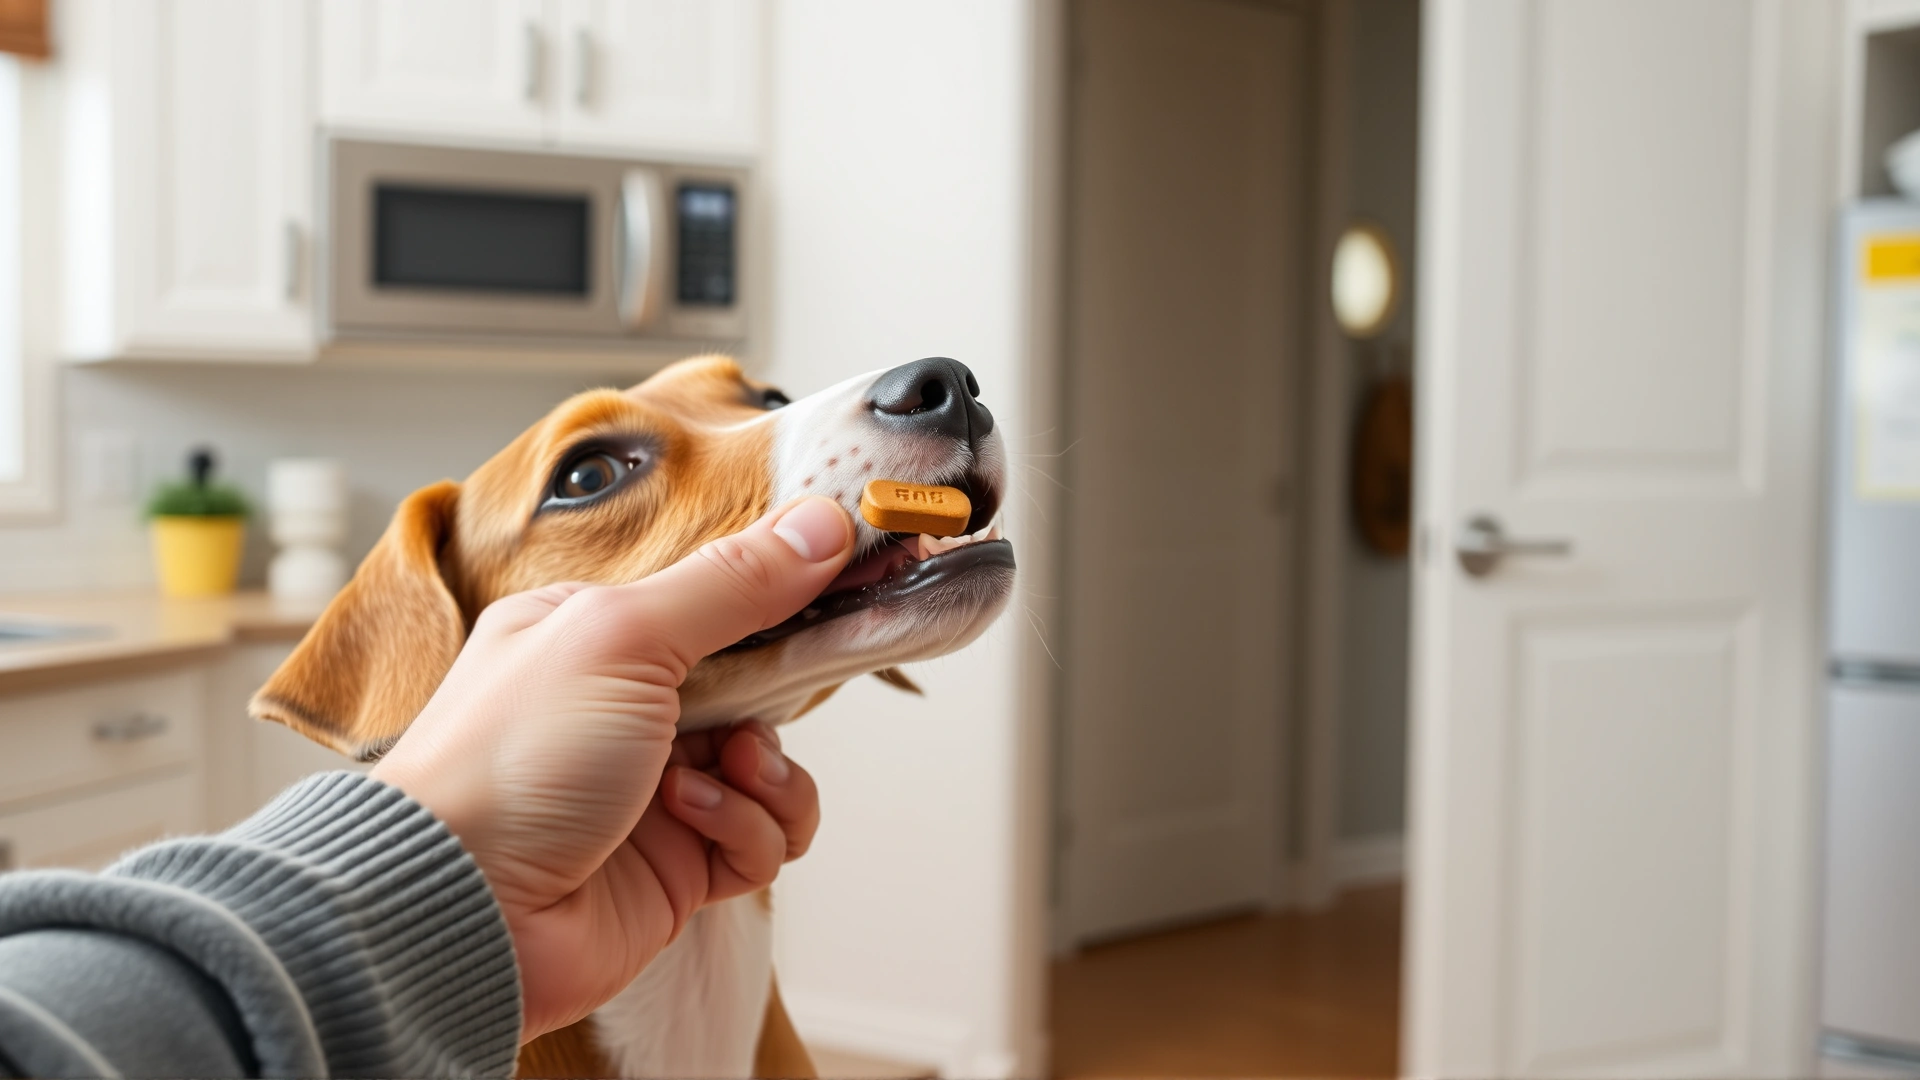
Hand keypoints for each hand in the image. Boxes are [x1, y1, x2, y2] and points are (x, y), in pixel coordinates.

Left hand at [369, 496, 851, 1039]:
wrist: (462, 913)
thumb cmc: (507, 763)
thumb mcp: (622, 636)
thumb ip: (731, 583)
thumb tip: (821, 524)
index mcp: (595, 633)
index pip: (715, 595)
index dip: (782, 592)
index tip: (846, 580)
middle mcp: (625, 709)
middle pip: (757, 683)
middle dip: (778, 692)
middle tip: (772, 691)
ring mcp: (654, 791)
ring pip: (773, 768)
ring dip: (767, 770)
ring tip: (720, 770)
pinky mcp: (678, 868)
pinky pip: (763, 840)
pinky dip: (746, 828)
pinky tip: (693, 819)